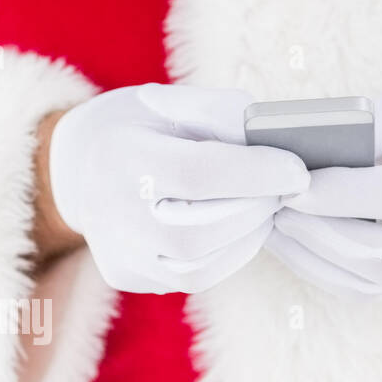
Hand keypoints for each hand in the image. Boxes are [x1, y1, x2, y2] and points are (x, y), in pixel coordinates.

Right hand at [48, 84, 308, 293]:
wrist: (83, 164)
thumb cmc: (144, 125)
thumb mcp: (178, 102)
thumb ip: (224, 116)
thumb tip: (279, 153)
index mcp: (121, 155)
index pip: (196, 173)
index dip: (256, 174)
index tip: (298, 171)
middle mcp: (110, 212)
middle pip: (199, 232)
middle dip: (255, 211)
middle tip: (282, 190)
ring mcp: (115, 251)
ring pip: (197, 267)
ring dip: (245, 239)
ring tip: (260, 209)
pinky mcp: (125, 275)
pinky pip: (188, 279)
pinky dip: (223, 256)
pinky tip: (233, 230)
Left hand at [267, 93, 381, 296]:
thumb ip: (378, 122)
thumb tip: (315, 145)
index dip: (342, 194)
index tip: (292, 185)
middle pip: (377, 252)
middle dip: (317, 229)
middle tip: (274, 205)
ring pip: (361, 280)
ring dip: (307, 252)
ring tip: (272, 221)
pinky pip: (353, 289)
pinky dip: (313, 266)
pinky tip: (286, 241)